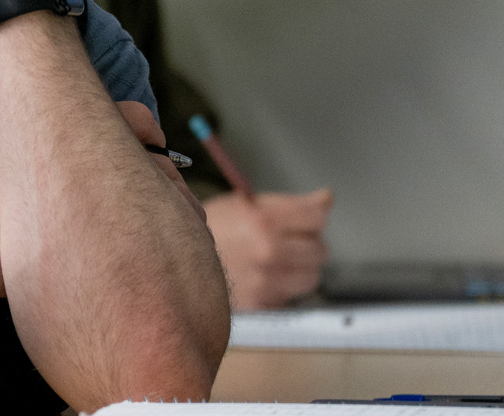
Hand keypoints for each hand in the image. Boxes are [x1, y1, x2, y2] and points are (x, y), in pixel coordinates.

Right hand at [204, 188, 331, 310]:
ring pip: (311, 277)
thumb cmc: (211, 229)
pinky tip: (264, 277)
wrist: (176, 259)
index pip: (317, 217)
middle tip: (287, 241)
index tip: (305, 219)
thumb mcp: (246, 204)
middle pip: (319, 250)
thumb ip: (290, 204)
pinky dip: (282, 288)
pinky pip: (290, 296)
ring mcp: (265, 281)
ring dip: (300, 269)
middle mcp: (267, 251)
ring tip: (277, 261)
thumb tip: (326, 199)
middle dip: (308, 244)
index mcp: (263, 220)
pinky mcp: (260, 304)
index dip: (312, 217)